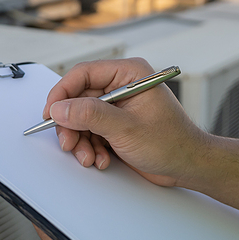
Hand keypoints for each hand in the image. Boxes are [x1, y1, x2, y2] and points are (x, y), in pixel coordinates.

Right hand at [41, 58, 209, 186]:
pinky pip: (91, 131)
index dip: (62, 93)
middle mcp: (122, 86)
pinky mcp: (116, 124)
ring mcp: (119, 106)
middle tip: (69, 143)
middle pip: (78, 98)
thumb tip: (61, 108)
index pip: (84, 74)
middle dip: (71, 124)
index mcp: (130, 73)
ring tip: (89, 157)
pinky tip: (101, 159)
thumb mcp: (127, 128)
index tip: (51, 113)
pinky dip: (90, 147)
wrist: (188, 166)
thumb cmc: (172, 142)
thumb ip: (91, 115)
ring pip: (81, 118)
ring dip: (81, 140)